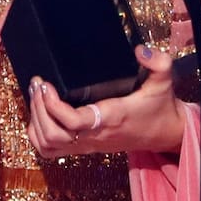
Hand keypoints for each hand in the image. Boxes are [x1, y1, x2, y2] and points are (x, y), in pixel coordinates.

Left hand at [27, 46, 185, 157]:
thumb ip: (158, 62)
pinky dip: (38, 135)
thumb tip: (140, 51)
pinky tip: (39, 114)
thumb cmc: (160, 106)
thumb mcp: (164, 81)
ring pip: (49, 144)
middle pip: (54, 135)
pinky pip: (52, 150)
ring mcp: (89, 144)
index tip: (47, 84)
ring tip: (36, 96)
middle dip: (38, 109)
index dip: (53, 105)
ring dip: (36, 121)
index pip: (74, 121)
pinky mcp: (85, 147)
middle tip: (37, 85)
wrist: (164, 133)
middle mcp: (96, 134)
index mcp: (112, 117)